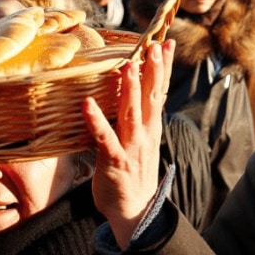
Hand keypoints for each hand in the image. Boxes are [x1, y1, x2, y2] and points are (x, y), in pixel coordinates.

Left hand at [83, 40, 173, 248]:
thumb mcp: (141, 142)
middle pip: (151, 97)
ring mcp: (131, 148)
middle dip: (154, 70)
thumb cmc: (133, 175)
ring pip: (132, 112)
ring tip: (129, 64)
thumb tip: (132, 94)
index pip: (159, 91)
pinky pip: (104, 138)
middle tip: (155, 45)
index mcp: (151, 128)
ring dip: (131, 88)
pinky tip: (87, 103)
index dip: (163, 67)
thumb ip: (138, 119)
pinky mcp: (114, 161)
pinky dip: (96, 120)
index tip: (166, 43)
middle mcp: (145, 134)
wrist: (135, 212)